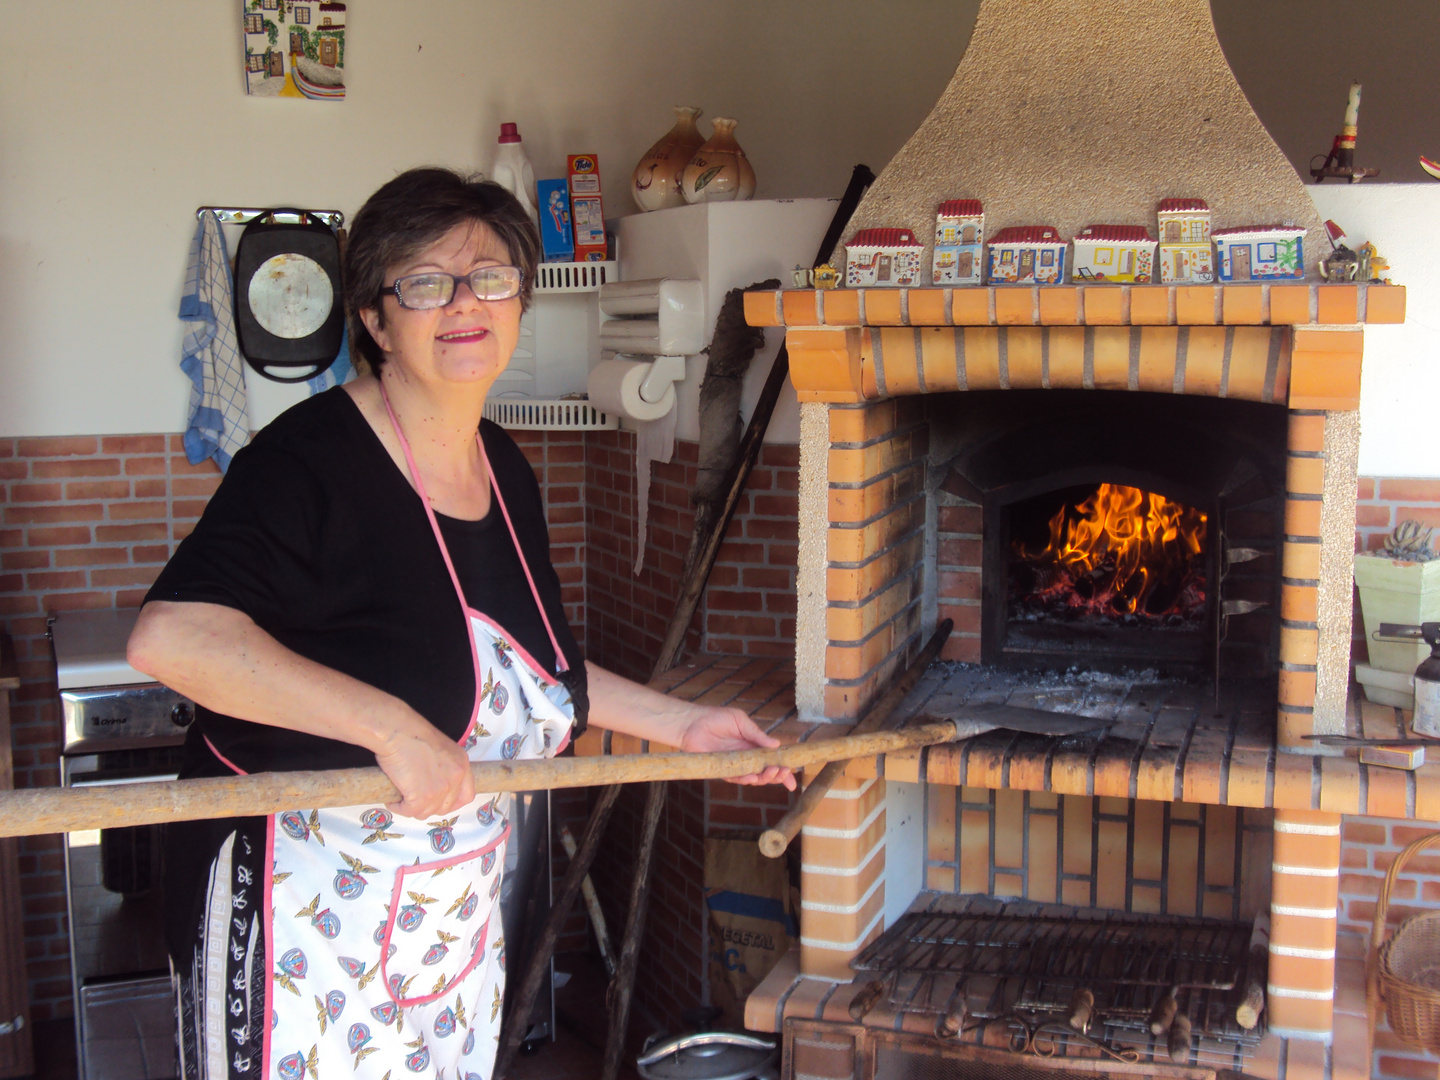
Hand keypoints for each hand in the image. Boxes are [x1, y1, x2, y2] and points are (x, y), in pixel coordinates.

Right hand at [373, 714, 474, 818]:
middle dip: (428, 806)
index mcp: (462, 763)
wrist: (398, 731)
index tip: (440, 803)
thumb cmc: (412, 734)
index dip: (452, 803)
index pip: (466, 795)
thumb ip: (445, 767)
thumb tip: (435, 783)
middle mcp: (455, 777)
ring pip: (426, 812)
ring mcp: (440, 789)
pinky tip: (394, 798)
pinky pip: (409, 812)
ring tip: (401, 795)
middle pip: (445, 807)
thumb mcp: (441, 748)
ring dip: (411, 807)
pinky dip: (398, 807)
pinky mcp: (421, 797)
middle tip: (414, 799)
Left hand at [679, 706, 796, 790]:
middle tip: (783, 771)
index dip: (784, 772)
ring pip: (753, 778)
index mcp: (754, 746)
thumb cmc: (716, 718)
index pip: (772, 760)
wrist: (693, 723)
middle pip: (766, 773)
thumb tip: (777, 745)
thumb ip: (757, 734)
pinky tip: (753, 777)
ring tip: (771, 772)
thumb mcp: (741, 721)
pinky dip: (746, 779)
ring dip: (764, 778)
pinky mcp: (722, 771)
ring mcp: (735, 765)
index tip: (793, 780)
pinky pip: (736, 779)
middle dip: (777, 775)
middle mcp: (746, 758)